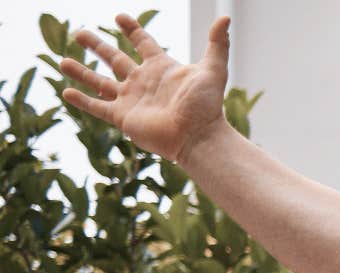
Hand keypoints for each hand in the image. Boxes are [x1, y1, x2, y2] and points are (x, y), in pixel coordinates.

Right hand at [59, 14, 231, 163]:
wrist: (199, 137)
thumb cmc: (207, 106)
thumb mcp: (213, 70)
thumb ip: (217, 44)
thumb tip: (225, 17)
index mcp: (161, 68)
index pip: (143, 43)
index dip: (132, 30)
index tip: (120, 17)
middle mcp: (143, 82)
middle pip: (115, 59)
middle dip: (97, 46)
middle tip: (80, 32)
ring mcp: (131, 99)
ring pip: (100, 82)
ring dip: (82, 71)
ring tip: (63, 61)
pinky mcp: (123, 117)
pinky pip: (97, 107)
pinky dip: (81, 100)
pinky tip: (66, 92)